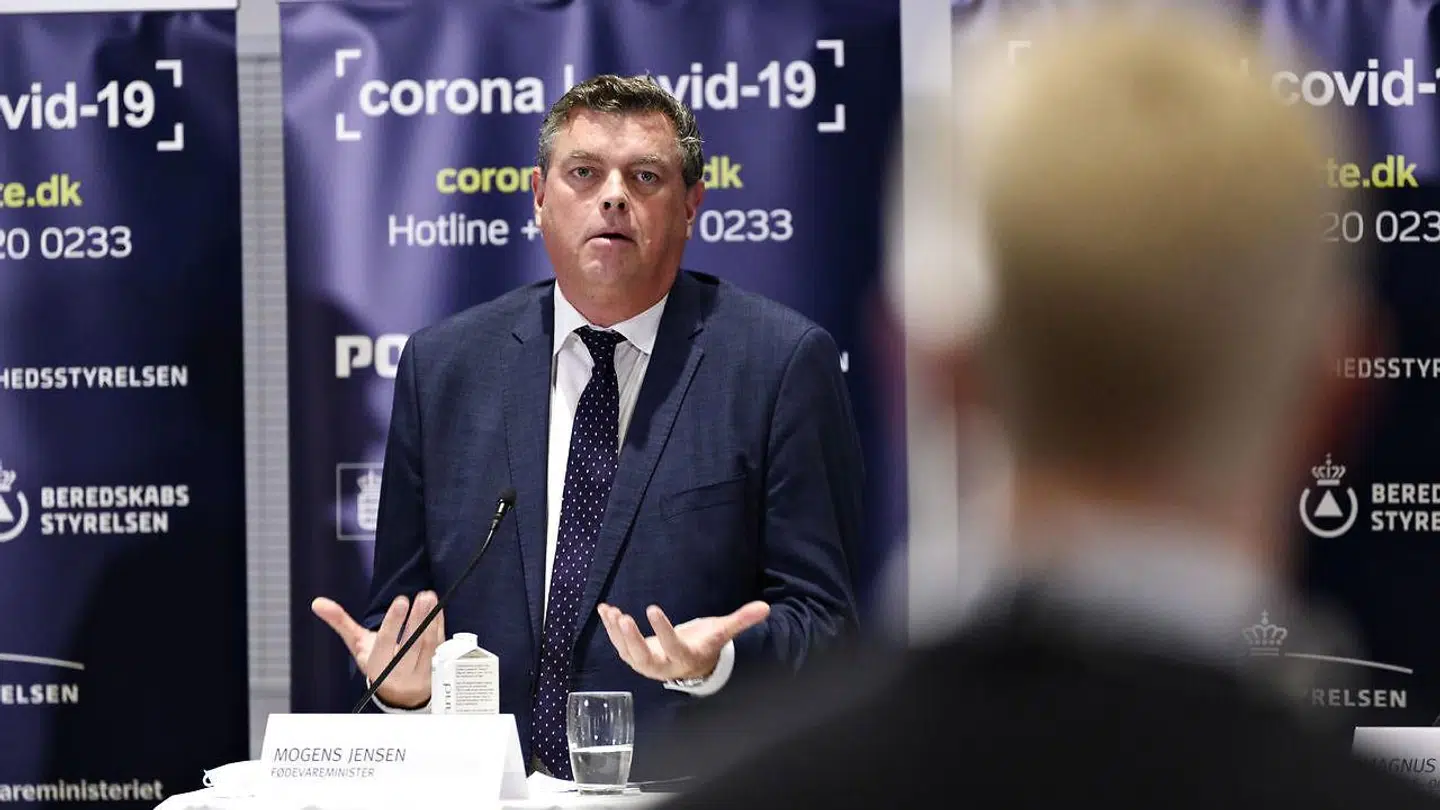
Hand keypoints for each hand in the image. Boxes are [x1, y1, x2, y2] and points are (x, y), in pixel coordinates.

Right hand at [311, 592, 443, 709]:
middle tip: (422, 596)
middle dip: (416, 620)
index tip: (401, 601)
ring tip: (430, 598)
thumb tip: (318, 603)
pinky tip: (438, 609)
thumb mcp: (358, 646)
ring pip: (427, 644)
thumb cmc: (378, 663)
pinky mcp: (435, 667)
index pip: (386, 642)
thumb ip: (341, 623)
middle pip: (410, 644)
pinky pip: (440, 646)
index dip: (393, 622)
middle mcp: (400, 669)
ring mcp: (420, 670)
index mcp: (379, 663)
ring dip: (431, 620)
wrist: (400, 694)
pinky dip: (440, 627)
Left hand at [597, 601, 769, 681]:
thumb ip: (741, 621)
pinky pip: (620, 645)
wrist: (692, 662)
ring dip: (616, 633)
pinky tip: (605, 610)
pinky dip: (611, 629)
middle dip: (631, 639)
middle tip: (623, 618)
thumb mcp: (722, 632)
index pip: (673, 647)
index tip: (652, 608)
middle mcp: (664, 666)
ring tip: (611, 612)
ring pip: (628, 653)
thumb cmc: (706, 644)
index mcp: (685, 658)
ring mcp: (647, 663)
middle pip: (644, 658)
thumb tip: (765, 608)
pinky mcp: (636, 657)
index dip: (663, 630)